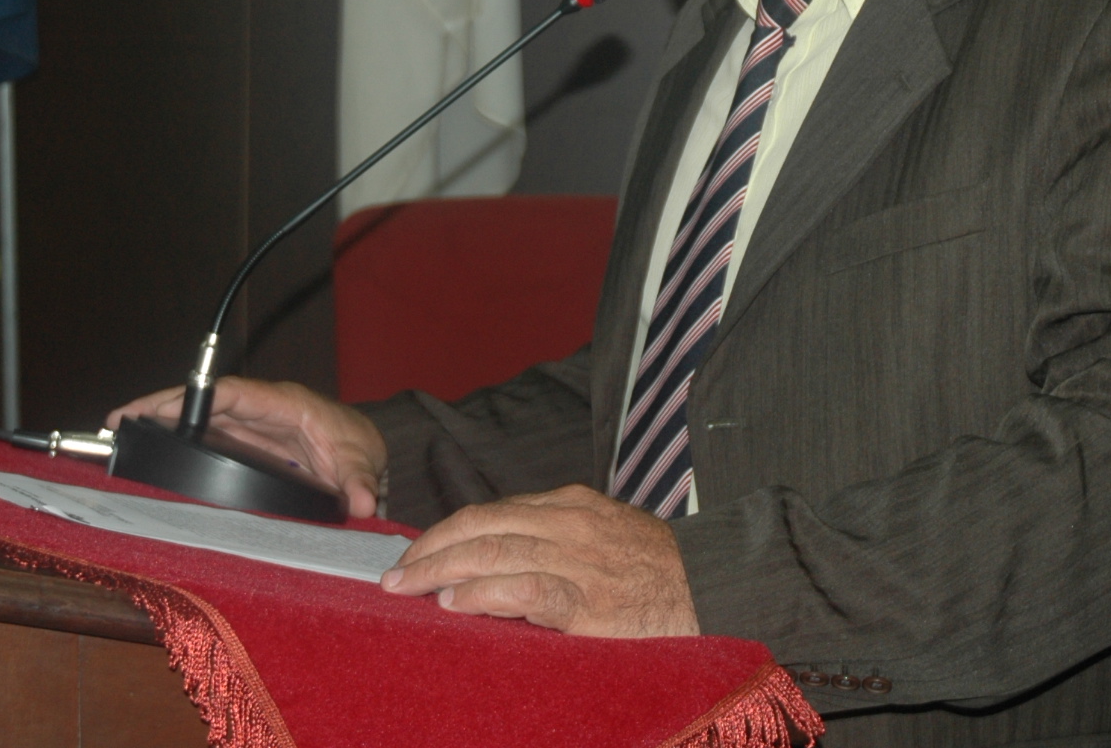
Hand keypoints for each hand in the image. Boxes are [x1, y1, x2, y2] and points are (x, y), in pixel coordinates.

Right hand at [107, 377, 388, 518]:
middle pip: (205, 402)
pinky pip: (208, 434)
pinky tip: (152, 448)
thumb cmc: (359, 445)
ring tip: (122, 430)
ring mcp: (252, 424)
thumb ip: (360, 482)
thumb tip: (362, 502)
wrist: (366, 448)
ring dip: (163, 420)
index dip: (195, 398)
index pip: (233, 394)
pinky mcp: (247, 441)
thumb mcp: (361, 462)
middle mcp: (261, 409)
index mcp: (284, 404)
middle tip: (118, 419)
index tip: (160, 408)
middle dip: (161, 406)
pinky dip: (179, 438)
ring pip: (201, 416)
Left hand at [382, 484, 697, 636]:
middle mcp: (568, 525)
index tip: (416, 553)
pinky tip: (457, 604)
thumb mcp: (607, 532)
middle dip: (431, 551)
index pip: (491, 512)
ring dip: (442, 572)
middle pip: (482, 527)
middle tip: (394, 575)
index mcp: (570, 506)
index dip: (446, 533)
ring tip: (409, 589)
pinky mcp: (589, 603)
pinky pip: (527, 591)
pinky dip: (486, 594)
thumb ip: (558, 537)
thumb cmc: (659, 568)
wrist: (715, 586)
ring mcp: (578, 562)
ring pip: (495, 553)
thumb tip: (503, 555)